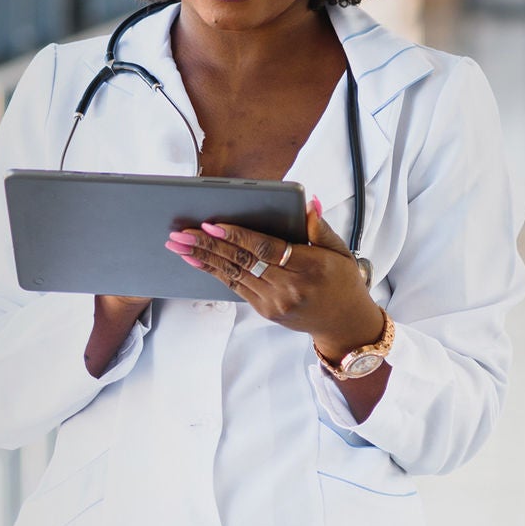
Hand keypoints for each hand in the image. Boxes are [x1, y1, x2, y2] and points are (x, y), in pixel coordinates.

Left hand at [162, 196, 383, 358]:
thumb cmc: (342, 281)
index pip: (266, 248)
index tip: (212, 224)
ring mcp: (275, 302)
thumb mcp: (340, 251)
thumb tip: (307, 201)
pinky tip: (195, 260)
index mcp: (309, 266)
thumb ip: (319, 226)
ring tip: (178, 245)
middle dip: (207, 245)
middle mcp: (289, 286)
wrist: (345, 324)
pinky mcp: (266, 311)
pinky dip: (214, 272)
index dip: (237, 236)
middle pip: (242, 261)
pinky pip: (235, 287)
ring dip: (203, 258)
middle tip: (181, 233)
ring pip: (233, 274)